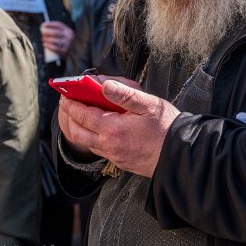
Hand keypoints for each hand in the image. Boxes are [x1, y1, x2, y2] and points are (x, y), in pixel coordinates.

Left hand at [40, 21, 73, 58]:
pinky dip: (48, 46)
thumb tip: (45, 29)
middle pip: (55, 32)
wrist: (74, 54)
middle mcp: (69, 36)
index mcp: (69, 31)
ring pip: (54, 40)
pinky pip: (55, 48)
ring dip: (46, 39)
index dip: (50, 24)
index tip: (43, 25)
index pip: (58, 25)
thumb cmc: (67, 43)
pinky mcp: (65, 51)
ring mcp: (68, 44)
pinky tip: (45, 44)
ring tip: (43, 39)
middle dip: (47, 32)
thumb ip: (59, 32)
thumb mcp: (66, 36)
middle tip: (42, 33)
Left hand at [58, 78, 180, 176]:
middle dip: (67, 117)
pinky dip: (89, 137)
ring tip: (76, 115)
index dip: (72, 104)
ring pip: (85, 143)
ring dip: (76, 128)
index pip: (83, 115)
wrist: (180, 154)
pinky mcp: (121, 161)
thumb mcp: (148, 104)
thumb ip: (124, 94)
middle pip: (76, 132)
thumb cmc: (167, 127)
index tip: (65, 94)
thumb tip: (103, 84)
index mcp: (114, 129)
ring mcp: (114, 156)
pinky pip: (97, 149)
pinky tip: (97, 128)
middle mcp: (109, 145)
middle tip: (65, 104)